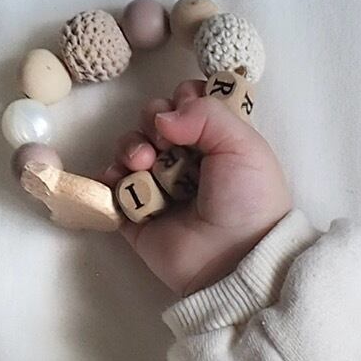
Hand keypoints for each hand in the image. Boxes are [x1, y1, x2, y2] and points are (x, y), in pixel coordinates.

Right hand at [102, 75, 294, 301]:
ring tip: (143, 163)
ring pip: (130, 147)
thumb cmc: (248, 202)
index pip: (187, 103)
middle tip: (164, 142)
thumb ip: (206, 112)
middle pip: (153, 120)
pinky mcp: (138, 214)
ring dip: (131, 146)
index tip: (187, 109)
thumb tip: (163, 117)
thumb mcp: (243, 145)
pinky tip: (122, 178)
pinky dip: (111, 176)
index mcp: (217, 143)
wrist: (235, 261)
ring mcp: (161, 186)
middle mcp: (188, 161)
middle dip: (152, 121)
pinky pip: (113, 185)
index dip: (181, 99)